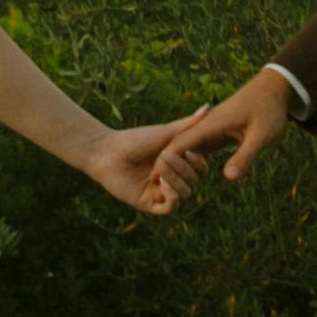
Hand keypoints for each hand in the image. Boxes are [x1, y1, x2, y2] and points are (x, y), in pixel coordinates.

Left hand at [81, 105, 210, 215]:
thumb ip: (188, 125)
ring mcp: (162, 192)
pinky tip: (162, 184)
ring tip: (160, 167)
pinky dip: (172, 196)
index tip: (188, 150)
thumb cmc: (135, 140)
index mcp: (179, 163)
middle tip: (165, 156)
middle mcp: (173, 179)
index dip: (199, 162)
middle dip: (183, 168)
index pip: (201, 168)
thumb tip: (208, 108)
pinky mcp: (149, 204)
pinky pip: (171, 208)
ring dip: (177, 180)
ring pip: (185, 194)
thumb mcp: (165, 132)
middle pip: (195, 181)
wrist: (108, 153)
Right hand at [149, 67, 293, 188]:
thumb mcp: (262, 136)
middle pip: (178, 146)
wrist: (275, 88)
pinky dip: (190, 161)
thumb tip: (227, 178)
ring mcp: (210, 129)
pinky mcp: (217, 132)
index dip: (165, 162)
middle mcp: (206, 126)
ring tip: (165, 185)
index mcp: (210, 125)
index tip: (153, 180)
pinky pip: (198, 148)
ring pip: (186, 148)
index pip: (179, 143)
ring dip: (177, 165)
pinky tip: (186, 176)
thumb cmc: (270, 110)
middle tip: (154, 187)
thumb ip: (245, 157)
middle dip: (166, 166)